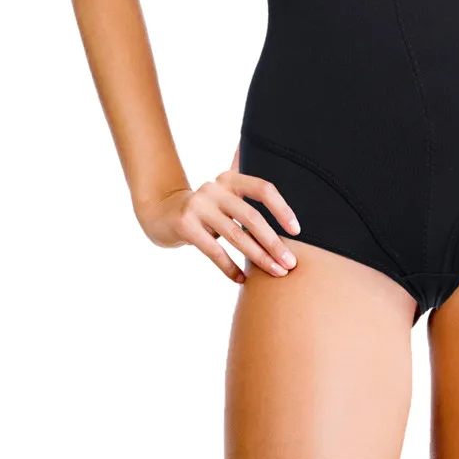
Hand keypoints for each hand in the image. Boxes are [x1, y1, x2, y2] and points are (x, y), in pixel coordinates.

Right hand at [135, 167, 301, 283]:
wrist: (161, 212)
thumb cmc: (206, 209)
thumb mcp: (226, 195)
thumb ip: (250, 194)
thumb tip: (291, 197)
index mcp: (231, 179)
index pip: (263, 189)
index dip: (282, 209)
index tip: (297, 230)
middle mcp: (215, 188)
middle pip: (252, 216)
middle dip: (274, 242)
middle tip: (291, 263)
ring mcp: (198, 205)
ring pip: (236, 235)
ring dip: (259, 257)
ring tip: (276, 272)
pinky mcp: (184, 225)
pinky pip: (213, 250)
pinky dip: (230, 268)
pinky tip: (242, 280)